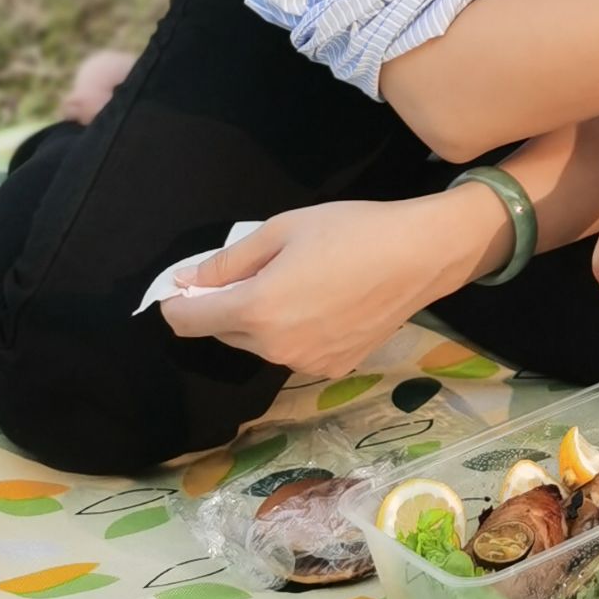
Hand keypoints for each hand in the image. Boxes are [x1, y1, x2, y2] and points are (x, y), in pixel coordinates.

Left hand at [157, 191, 493, 377]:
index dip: (178, 301)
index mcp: (257, 310)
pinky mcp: (331, 369)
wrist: (420, 255)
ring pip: (258, 344)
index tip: (184, 283)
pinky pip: (291, 352)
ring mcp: (304, 364)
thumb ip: (228, 261)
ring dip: (259, 320)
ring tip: (298, 282)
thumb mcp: (283, 229)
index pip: (188, 320)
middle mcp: (274, 348)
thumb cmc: (351, 231)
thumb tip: (187, 279)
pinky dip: (292, 332)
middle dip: (224, 305)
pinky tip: (323, 302)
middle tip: (255, 269)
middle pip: (222, 332)